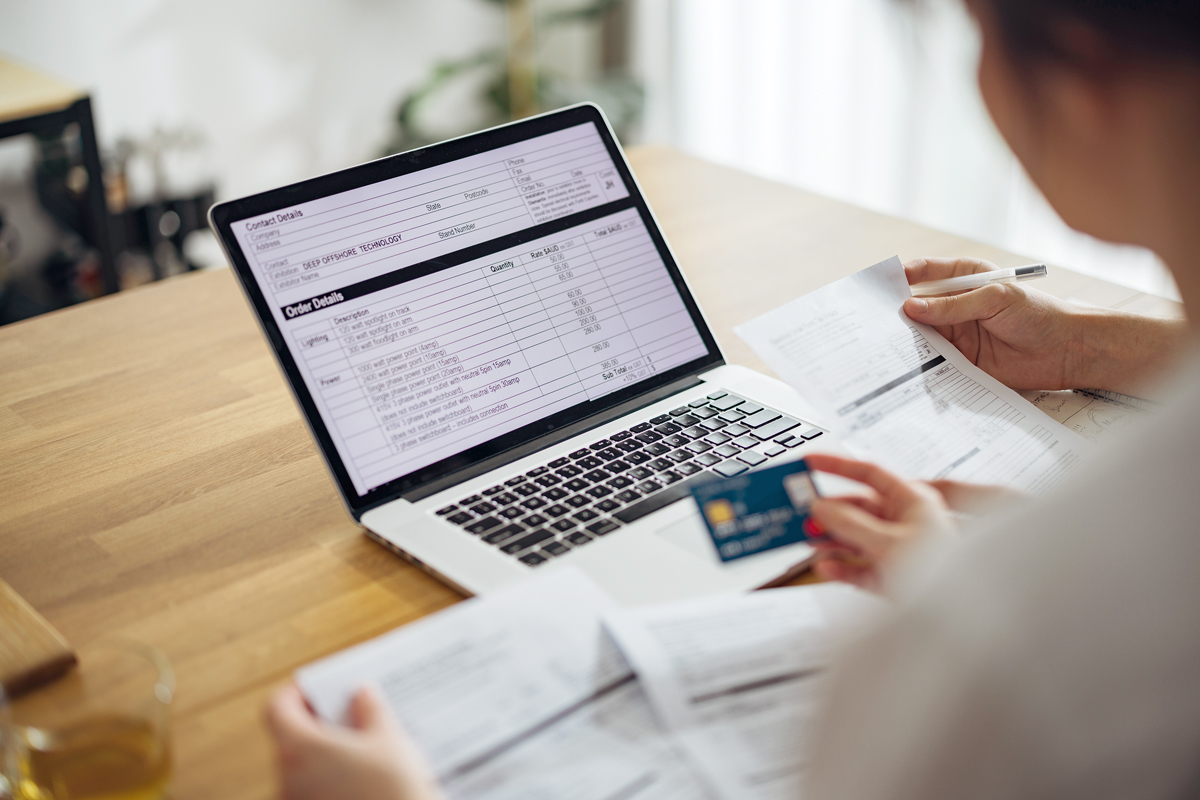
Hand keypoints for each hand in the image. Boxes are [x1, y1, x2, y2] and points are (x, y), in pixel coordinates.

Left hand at [265, 683, 444, 799]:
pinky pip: (313, 789)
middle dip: (319, 723)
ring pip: (303, 766)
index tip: (319, 687)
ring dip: (327, 753)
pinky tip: (363, 777)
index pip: (277, 707)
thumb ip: (370, 709)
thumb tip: (361, 694)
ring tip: (365, 747)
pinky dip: (331, 778)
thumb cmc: (394, 793)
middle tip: (351, 712)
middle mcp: (287, 778)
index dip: (296, 691)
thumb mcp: (389, 740)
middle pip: (290, 738)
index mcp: (300, 749)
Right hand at [802, 454, 957, 592]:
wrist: (959, 615)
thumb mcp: (890, 542)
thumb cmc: (942, 571)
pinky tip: (826, 567)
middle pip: (856, 509)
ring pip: (854, 538)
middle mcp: (903, 523)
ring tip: (809, 539)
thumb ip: (851, 524)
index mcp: (911, 502)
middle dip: (828, 512)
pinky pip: (858, 568)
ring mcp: (894, 550)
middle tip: (802, 512)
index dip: (837, 465)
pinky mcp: (888, 577)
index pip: (869, 473)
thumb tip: (823, 508)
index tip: (809, 462)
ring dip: (830, 539)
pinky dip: (841, 567)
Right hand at [902, 257, 1087, 390]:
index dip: (903, 276)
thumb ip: (953, 305)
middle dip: (897, 310)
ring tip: (886, 341)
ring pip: (921, 333)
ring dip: (906, 337)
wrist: (1067, 351)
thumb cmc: (1038, 314)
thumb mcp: (995, 299)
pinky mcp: (960, 360)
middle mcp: (955, 305)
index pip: (925, 273)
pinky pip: (933, 360)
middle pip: (916, 306)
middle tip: (876, 317)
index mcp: (964, 278)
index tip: (885, 284)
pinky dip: (920, 361)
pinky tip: (906, 362)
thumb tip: (912, 307)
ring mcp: (956, 333)